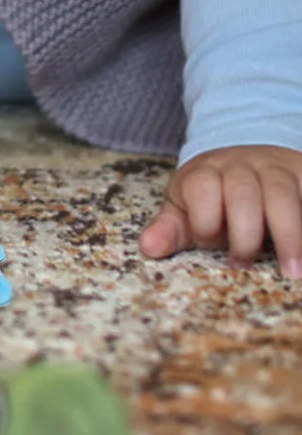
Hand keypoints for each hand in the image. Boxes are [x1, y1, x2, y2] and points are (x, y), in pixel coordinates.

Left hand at [139, 144, 301, 275]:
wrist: (247, 161)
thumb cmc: (214, 198)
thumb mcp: (186, 209)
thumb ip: (170, 229)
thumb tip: (148, 248)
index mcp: (205, 172)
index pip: (201, 188)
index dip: (204, 220)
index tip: (209, 246)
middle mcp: (241, 166)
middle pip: (242, 191)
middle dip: (244, 231)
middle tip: (244, 265)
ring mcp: (275, 169)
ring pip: (281, 191)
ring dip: (288, 233)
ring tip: (292, 273)